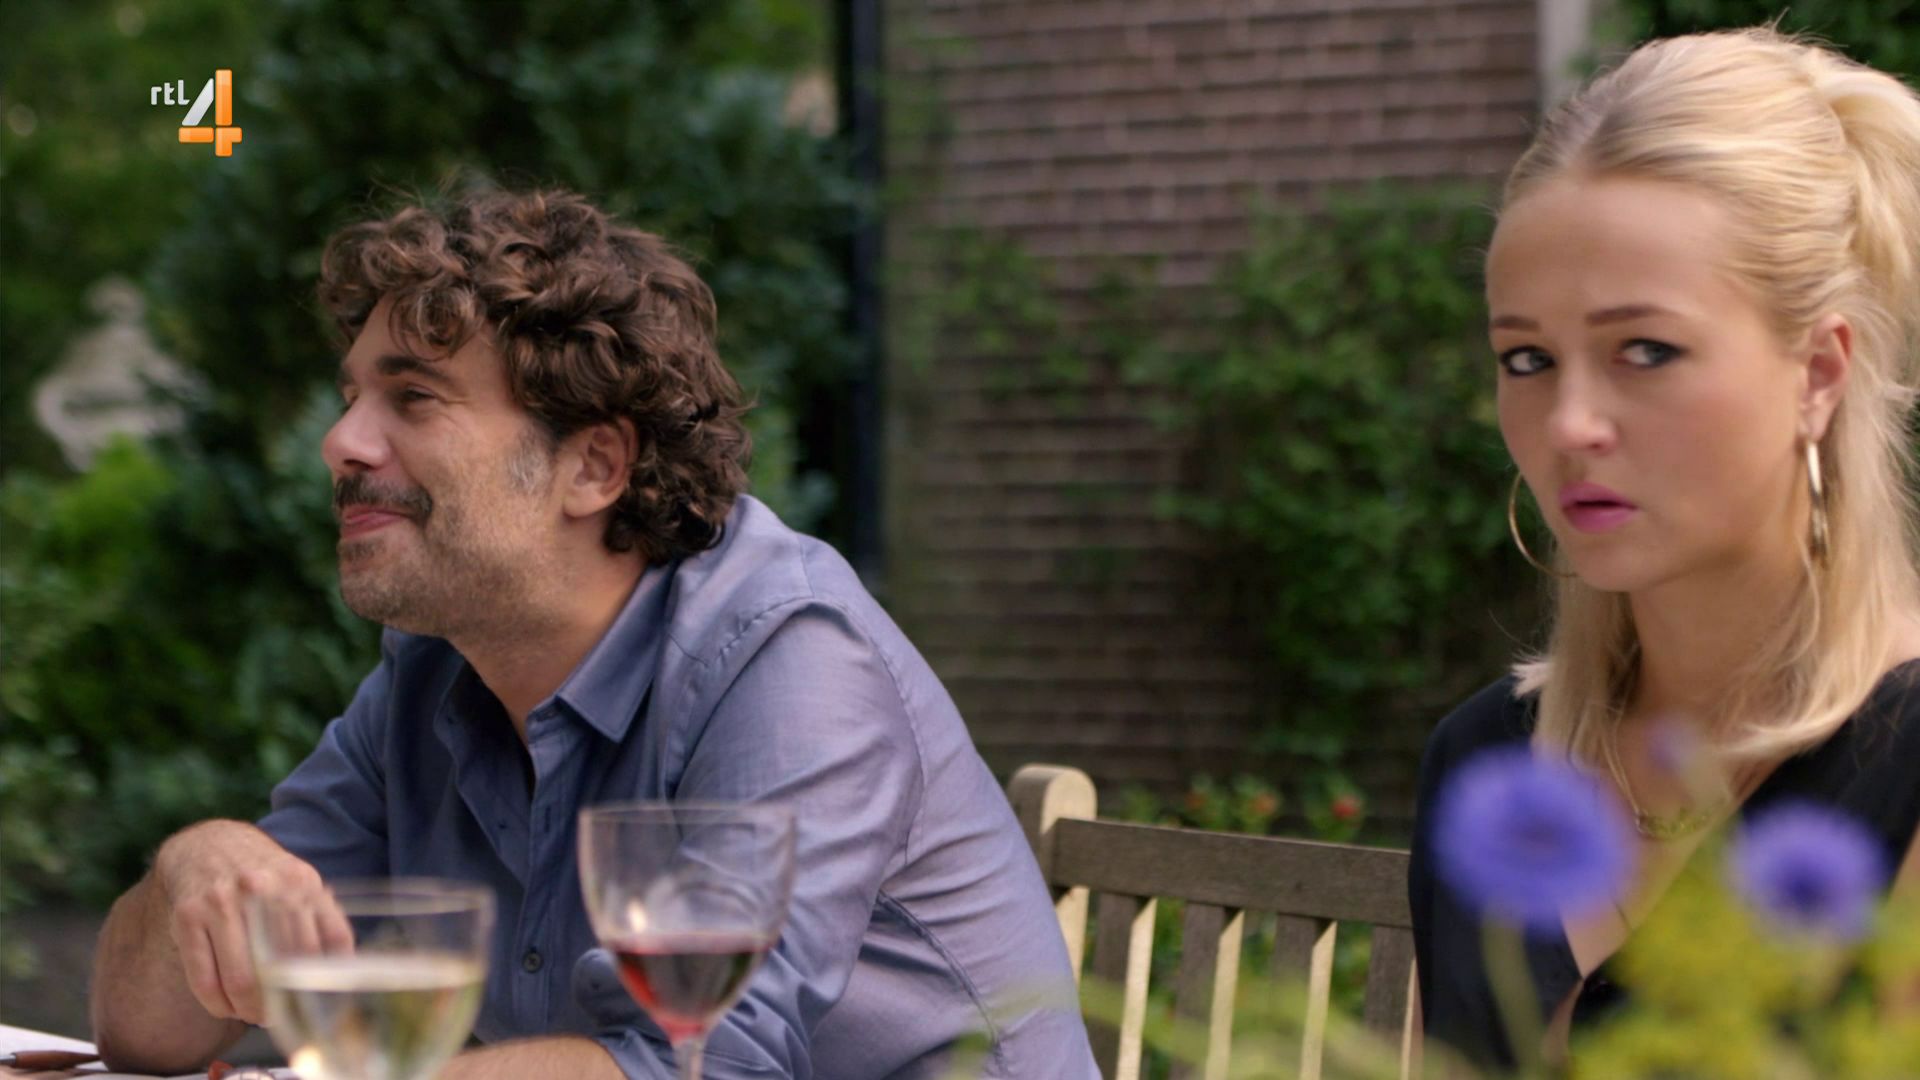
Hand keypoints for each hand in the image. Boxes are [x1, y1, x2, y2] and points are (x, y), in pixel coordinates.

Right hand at [153, 822, 350, 1025]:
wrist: (206, 845)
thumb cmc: (261, 875)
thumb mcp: (299, 883)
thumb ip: (322, 918)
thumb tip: (342, 970)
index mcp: (300, 881)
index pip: (331, 940)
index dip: (329, 979)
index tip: (321, 1002)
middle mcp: (262, 889)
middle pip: (284, 968)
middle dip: (283, 1005)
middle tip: (280, 1016)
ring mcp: (222, 902)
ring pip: (241, 981)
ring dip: (249, 1011)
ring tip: (253, 1014)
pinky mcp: (188, 916)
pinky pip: (203, 980)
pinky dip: (217, 1005)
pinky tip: (226, 1006)